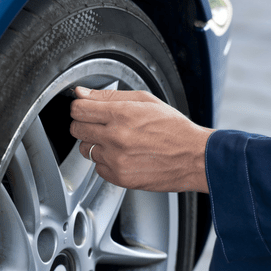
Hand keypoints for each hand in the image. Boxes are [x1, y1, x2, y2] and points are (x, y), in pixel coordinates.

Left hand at [69, 87, 212, 192]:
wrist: (193, 157)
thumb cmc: (174, 128)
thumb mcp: (145, 101)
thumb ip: (110, 96)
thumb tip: (82, 93)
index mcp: (121, 115)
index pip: (79, 109)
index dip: (80, 107)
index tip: (85, 108)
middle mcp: (115, 138)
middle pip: (76, 129)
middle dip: (84, 124)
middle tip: (100, 124)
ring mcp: (116, 160)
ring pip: (85, 150)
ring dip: (95, 144)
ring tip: (117, 141)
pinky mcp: (119, 177)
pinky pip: (98, 168)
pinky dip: (106, 161)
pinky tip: (124, 155)